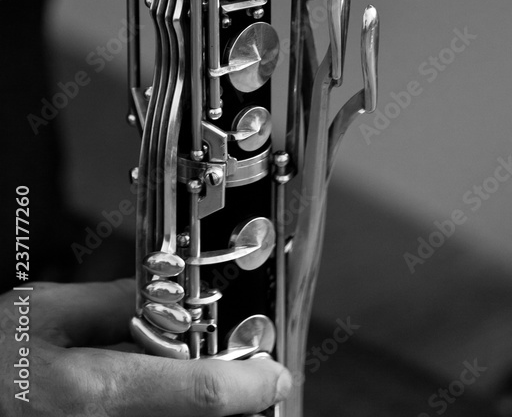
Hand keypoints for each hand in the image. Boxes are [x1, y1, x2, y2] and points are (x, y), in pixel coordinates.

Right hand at [0, 280, 290, 415]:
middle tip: (231, 368)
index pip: (199, 394)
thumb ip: (111, 304)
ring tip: (170, 368)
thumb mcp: (43, 312)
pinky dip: (158, 410)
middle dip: (217, 391)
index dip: (248, 385)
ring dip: (186, 402)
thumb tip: (165, 298)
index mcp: (93, 392)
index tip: (275, 375)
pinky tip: (139, 386)